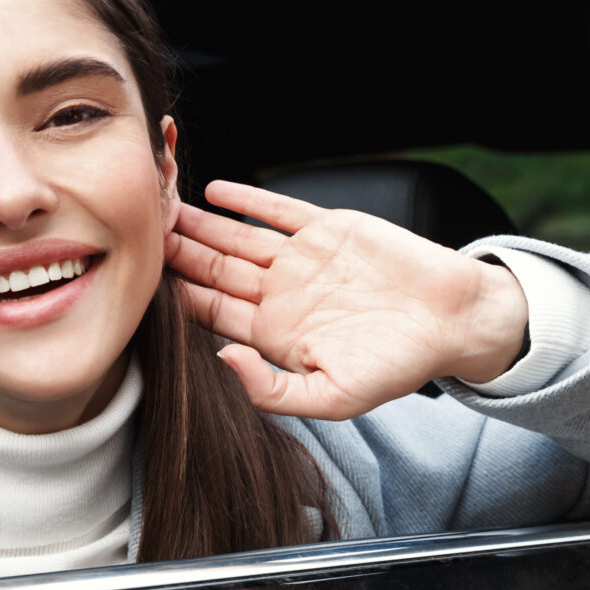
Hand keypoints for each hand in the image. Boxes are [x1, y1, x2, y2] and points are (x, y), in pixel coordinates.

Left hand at [167, 180, 529, 418]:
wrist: (454, 320)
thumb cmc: (399, 366)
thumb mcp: (334, 398)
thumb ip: (272, 390)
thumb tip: (222, 359)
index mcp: (276, 335)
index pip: (210, 311)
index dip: (175, 295)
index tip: (139, 280)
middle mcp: (281, 294)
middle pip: (213, 270)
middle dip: (175, 253)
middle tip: (136, 232)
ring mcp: (302, 259)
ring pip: (235, 238)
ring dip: (199, 223)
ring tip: (162, 205)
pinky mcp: (328, 228)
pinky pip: (278, 210)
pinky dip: (247, 199)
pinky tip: (215, 190)